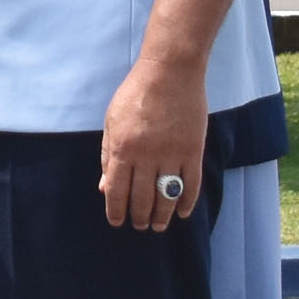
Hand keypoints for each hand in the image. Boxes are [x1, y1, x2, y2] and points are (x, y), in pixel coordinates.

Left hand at [98, 54, 205, 229]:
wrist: (169, 73)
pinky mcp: (193, 151)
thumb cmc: (136, 94)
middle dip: (139, 216)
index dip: (116, 210)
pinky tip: (183, 213)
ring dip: (162, 215)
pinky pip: (191, 185)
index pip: (117, 189)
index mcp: (123, 147)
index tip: (117, 222)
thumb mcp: (112, 121)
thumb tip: (105, 186)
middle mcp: (146, 155)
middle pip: (142, 197)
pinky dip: (187, 202)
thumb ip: (108, 155)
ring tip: (158, 225)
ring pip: (166, 197)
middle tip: (140, 226)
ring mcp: (172, 154)